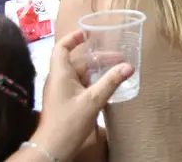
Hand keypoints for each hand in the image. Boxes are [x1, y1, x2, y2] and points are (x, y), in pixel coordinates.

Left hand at [29, 30, 133, 161]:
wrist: (53, 148)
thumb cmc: (69, 122)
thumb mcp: (93, 100)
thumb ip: (111, 82)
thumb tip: (129, 66)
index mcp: (60, 74)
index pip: (61, 48)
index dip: (73, 38)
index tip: (89, 33)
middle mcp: (59, 79)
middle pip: (78, 61)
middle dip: (99, 57)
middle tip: (119, 57)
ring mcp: (61, 91)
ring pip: (81, 74)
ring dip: (98, 70)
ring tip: (118, 70)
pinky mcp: (66, 101)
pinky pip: (81, 85)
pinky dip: (94, 81)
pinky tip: (108, 86)